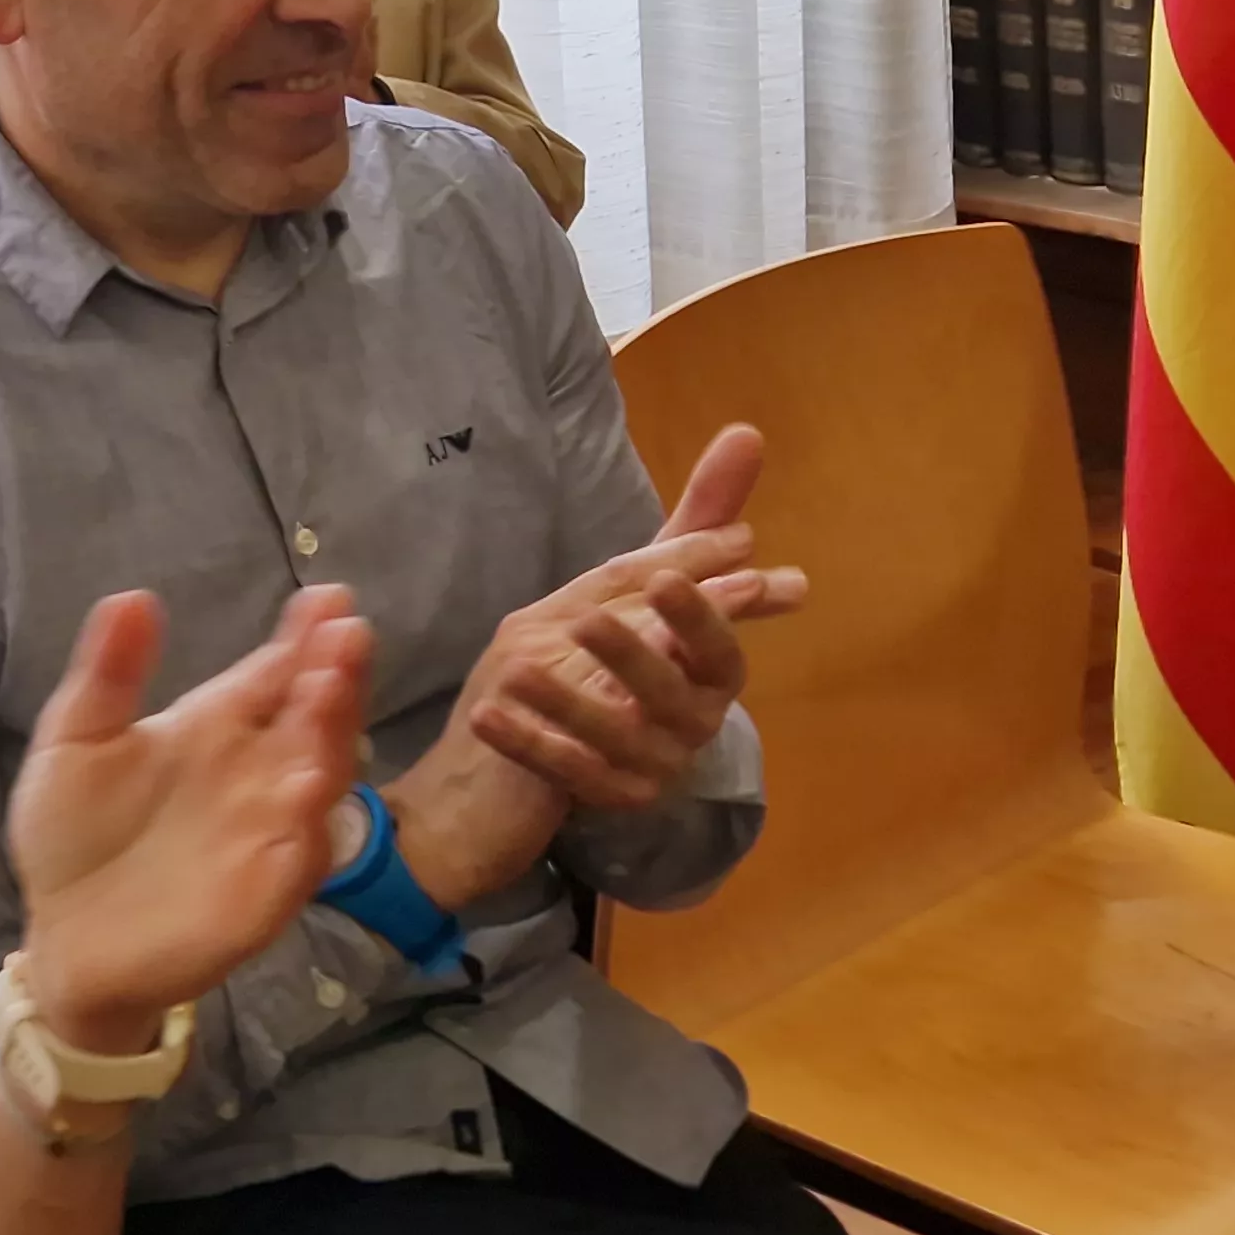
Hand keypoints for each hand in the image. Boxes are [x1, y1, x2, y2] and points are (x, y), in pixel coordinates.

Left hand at [5, 587, 370, 1053]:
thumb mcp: (75, 742)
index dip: (303, 636)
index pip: (273, 672)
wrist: (64, 941)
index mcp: (216, 726)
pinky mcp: (265, 889)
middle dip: (334, 673)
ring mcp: (267, 829)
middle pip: (313, 714)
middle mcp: (256, 771)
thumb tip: (133, 596)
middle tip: (345, 631)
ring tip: (331, 687)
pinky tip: (306, 783)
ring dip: (332, 732)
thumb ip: (108, 674)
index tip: (325, 596)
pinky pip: (302, 851)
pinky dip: (310, 818)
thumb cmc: (74, 835)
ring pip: (319, 774)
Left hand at [457, 424, 803, 812]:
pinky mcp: (605, 802)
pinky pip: (569, 776)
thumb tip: (747, 432)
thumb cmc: (606, 653)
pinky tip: (488, 714)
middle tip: (589, 621)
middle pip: (672, 694)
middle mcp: (692, 724)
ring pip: (618, 737)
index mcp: (707, 671)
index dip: (704, 616)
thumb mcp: (639, 583)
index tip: (671, 581)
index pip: (721, 647)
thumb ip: (694, 521)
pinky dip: (531, 744)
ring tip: (519, 663)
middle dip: (634, 656)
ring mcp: (652, 767)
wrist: (544, 749)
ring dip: (569, 701)